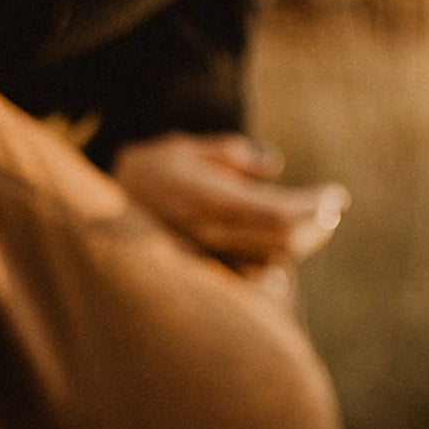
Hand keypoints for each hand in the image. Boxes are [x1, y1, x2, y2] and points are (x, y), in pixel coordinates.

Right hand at [112, 132, 349, 270]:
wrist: (93, 216)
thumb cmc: (146, 172)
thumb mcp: (185, 148)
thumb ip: (232, 155)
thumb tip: (272, 165)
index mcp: (208, 201)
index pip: (279, 213)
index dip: (314, 207)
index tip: (336, 196)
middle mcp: (209, 238)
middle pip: (283, 244)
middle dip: (314, 226)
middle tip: (331, 209)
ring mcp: (205, 263)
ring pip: (271, 264)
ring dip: (298, 245)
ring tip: (315, 225)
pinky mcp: (201, 279)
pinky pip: (251, 280)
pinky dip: (274, 267)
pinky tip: (282, 255)